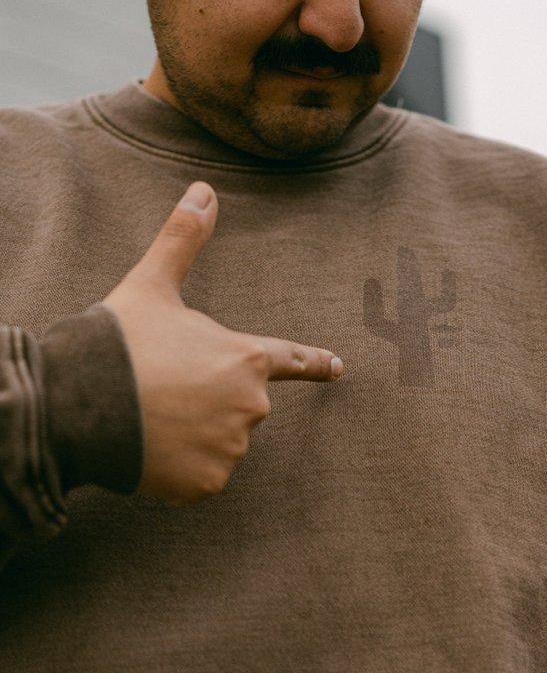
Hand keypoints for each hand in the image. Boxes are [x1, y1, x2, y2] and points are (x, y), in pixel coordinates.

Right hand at [104, 181, 342, 504]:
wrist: (82, 402)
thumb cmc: (122, 342)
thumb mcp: (152, 285)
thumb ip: (183, 240)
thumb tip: (204, 191)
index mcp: (246, 358)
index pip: (290, 359)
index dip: (314, 363)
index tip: (337, 367)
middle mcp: (251, 406)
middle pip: (238, 403)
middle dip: (208, 398)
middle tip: (164, 389)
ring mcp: (232, 447)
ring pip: (219, 440)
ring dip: (194, 433)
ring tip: (154, 417)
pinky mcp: (208, 482)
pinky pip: (201, 474)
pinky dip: (180, 467)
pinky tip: (152, 449)